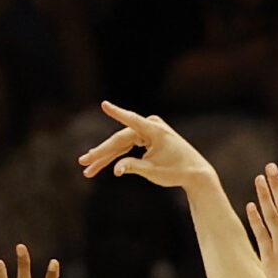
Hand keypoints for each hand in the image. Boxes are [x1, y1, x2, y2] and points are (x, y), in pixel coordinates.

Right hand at [80, 102, 214, 186]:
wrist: (194, 172)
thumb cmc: (176, 171)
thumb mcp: (153, 171)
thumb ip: (133, 167)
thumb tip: (115, 170)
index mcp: (155, 131)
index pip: (131, 120)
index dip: (117, 113)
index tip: (104, 104)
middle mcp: (151, 126)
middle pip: (119, 139)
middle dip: (101, 153)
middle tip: (83, 162)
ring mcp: (148, 131)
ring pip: (120, 144)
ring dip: (104, 156)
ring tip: (87, 169)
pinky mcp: (146, 138)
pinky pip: (126, 146)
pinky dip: (114, 155)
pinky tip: (99, 162)